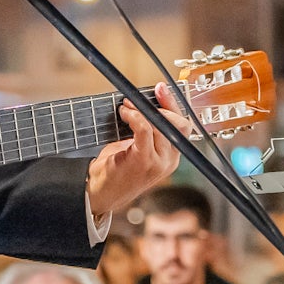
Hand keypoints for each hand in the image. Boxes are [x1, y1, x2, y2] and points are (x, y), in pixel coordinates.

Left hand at [85, 83, 188, 220]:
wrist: (101, 194)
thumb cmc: (116, 171)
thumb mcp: (138, 149)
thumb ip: (148, 131)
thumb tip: (145, 103)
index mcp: (171, 156)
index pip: (183, 126)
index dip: (172, 105)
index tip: (161, 90)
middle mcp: (170, 160)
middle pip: (178, 124)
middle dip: (162, 105)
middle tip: (141, 98)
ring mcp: (159, 162)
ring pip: (160, 125)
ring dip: (141, 110)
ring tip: (127, 106)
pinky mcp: (144, 160)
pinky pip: (145, 130)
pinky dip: (135, 117)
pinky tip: (125, 114)